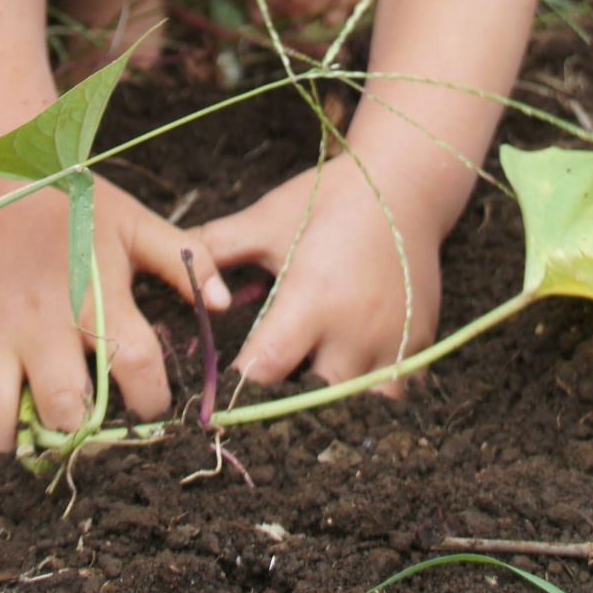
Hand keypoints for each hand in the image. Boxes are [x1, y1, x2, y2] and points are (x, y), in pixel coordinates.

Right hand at [0, 173, 230, 452]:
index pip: (137, 368)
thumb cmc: (73, 204)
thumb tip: (222, 304)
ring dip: (16, 433)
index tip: (148, 401)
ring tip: (32, 417)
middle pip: (64, 410)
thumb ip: (183, 261)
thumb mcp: (135, 223)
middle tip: (84, 420)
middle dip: (80, 430)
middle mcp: (42, 319)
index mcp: (95, 294)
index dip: (152, 400)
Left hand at [201, 154, 442, 391]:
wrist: (403, 183)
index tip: (222, 392)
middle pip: (312, 403)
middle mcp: (355, 329)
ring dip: (333, 406)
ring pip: (359, 410)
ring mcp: (394, 341)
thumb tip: (171, 266)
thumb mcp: (267, 219)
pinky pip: (394, 395)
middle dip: (285, 405)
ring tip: (311, 383)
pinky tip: (350, 375)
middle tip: (265, 394)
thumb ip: (216, 247)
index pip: (267, 370)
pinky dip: (370, 397)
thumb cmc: (327, 199)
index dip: (240, 388)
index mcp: (311, 297)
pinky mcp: (420, 346)